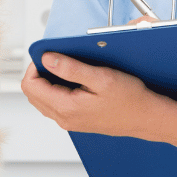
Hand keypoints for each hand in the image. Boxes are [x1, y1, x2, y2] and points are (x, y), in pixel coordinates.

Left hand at [21, 53, 164, 137]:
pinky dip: (57, 90)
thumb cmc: (130, 100)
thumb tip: (47, 59)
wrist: (147, 118)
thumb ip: (70, 68)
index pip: (30, 85)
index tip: (49, 55)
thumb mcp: (101, 77)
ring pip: (42, 99)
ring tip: (67, 69)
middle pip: (32, 93)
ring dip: (48, 81)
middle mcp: (63, 118)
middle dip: (40, 73)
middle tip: (58, 60)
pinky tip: (75, 81)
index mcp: (65, 107)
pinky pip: (55, 104)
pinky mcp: (75, 120)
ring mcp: (68, 121)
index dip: (35, 66)